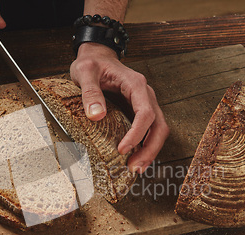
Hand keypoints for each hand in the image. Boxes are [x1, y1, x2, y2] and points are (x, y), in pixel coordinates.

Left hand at [70, 43, 169, 173]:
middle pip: (159, 126)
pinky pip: (150, 130)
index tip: (122, 149)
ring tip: (135, 168)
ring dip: (150, 151)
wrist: (97, 56)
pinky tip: (136, 159)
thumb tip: (96, 116)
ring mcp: (146, 103)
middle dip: (150, 149)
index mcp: (136, 84)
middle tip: (134, 167)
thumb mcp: (85, 72)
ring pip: (158, 130)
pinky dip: (145, 146)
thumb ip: (90, 93)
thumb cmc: (92, 63)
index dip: (137, 134)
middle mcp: (146, 95)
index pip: (145, 113)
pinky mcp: (140, 111)